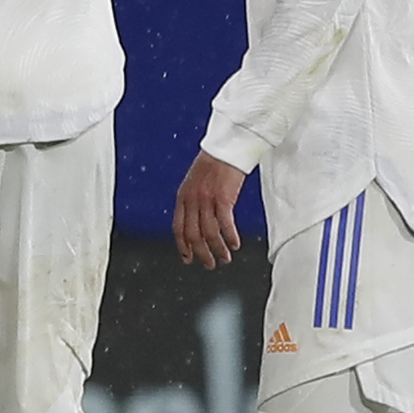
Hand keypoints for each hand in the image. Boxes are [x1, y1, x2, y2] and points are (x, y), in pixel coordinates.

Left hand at [174, 150, 245, 268]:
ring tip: (225, 258)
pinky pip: (225, 224)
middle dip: (201, 253)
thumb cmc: (213, 164)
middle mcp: (192, 199)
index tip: (187, 258)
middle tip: (209, 264)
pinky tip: (235, 244)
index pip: (178, 228)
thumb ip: (193, 201)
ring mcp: (207, 199)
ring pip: (209, 233)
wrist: (225, 148)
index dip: (182, 246)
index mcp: (183, 196)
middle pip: (193, 234)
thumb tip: (196, 221)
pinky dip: (230, 237)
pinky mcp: (223, 198)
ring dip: (217, 249)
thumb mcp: (194, 182)